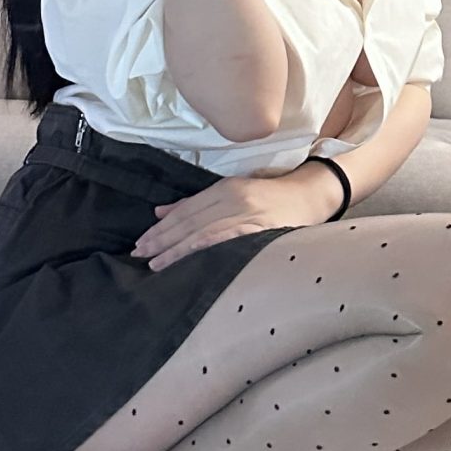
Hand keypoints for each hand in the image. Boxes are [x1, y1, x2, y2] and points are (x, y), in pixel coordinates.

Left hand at [133, 165, 340, 267]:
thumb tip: (160, 212)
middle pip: (189, 221)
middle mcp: (233, 198)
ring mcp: (247, 213)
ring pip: (202, 232)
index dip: (161, 228)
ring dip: (176, 249)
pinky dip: (202, 250)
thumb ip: (198, 203)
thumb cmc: (272, 197)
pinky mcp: (260, 229)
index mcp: (225, 188)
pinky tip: (186, 260)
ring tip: (155, 263)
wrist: (311, 195)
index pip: (185, 210)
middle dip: (162, 239)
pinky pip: (225, 240)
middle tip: (139, 254)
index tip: (141, 242)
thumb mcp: (234, 193)